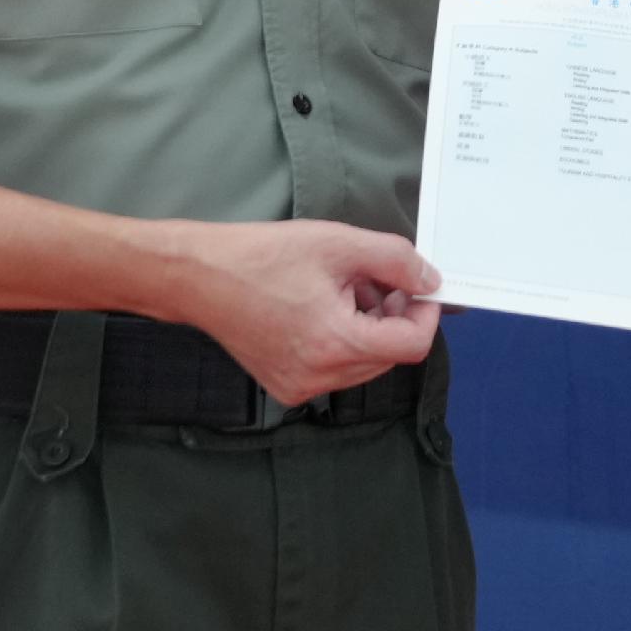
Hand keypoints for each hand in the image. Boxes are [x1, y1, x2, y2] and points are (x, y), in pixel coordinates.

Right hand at [167, 218, 443, 405]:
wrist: (199, 277)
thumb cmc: (261, 257)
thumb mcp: (340, 244)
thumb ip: (396, 261)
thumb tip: (431, 280)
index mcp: (336, 343)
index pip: (412, 345)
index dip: (424, 313)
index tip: (417, 288)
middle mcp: (320, 376)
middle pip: (389, 355)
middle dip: (393, 317)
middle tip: (377, 280)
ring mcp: (300, 387)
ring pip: (363, 364)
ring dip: (368, 328)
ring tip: (344, 289)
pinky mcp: (286, 386)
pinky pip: (335, 370)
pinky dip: (341, 341)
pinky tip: (321, 308)